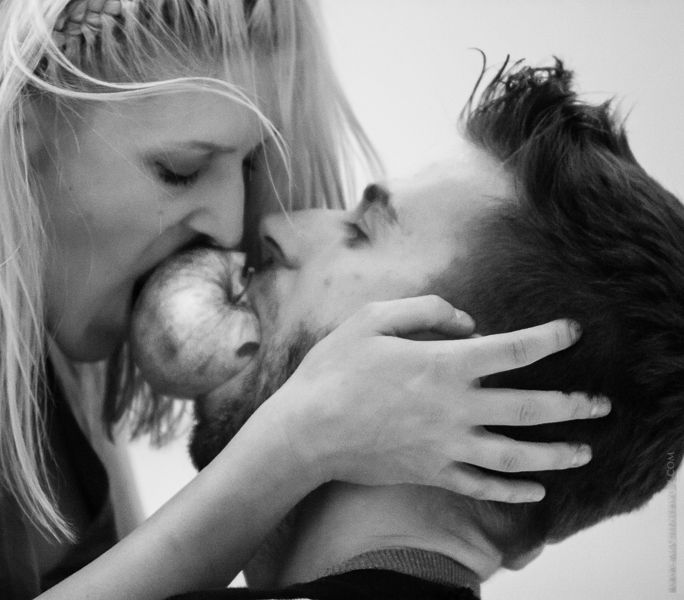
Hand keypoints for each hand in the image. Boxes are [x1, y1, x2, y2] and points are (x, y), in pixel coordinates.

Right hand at [268, 295, 608, 502]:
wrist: (305, 432)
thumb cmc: (334, 370)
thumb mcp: (371, 319)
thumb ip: (426, 310)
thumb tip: (470, 321)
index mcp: (443, 364)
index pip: (515, 349)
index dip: (550, 338)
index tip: (573, 332)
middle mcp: (455, 408)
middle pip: (531, 408)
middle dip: (574, 405)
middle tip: (602, 405)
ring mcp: (447, 446)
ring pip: (518, 455)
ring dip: (558, 454)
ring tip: (584, 451)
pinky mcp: (433, 473)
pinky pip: (486, 486)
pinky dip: (516, 490)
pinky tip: (538, 489)